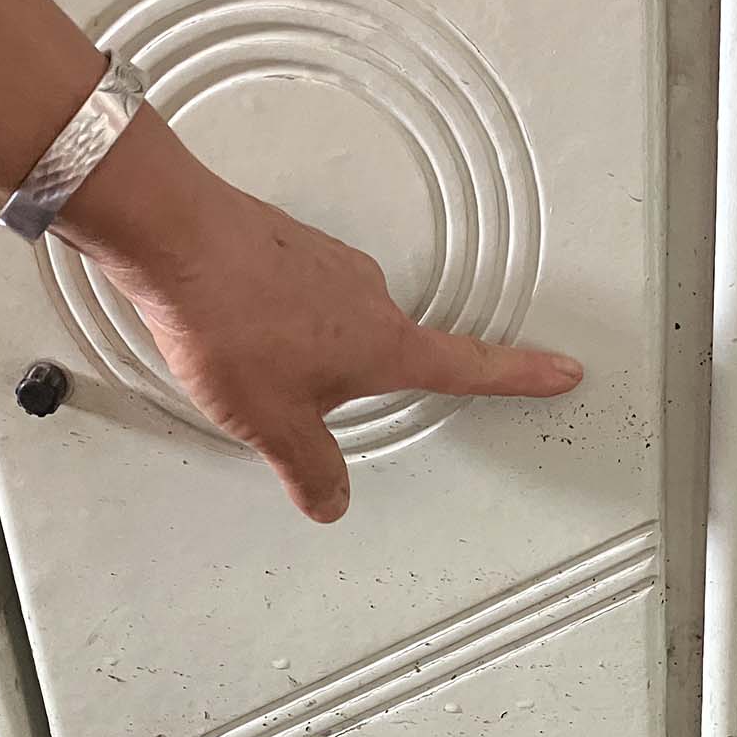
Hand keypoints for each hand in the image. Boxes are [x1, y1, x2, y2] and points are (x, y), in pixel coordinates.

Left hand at [65, 114, 582, 522]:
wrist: (173, 236)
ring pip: (333, 323)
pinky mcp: (286, 246)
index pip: (470, 367)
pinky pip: (293, 296)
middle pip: (384, 352)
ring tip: (245, 364)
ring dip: (301, 350)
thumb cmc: (231, 321)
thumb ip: (311, 468)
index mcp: (384, 347)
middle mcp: (368, 298)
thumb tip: (331, 500)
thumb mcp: (273, 424)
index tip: (563, 369)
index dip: (522, 375)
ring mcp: (328, 264)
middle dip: (347, 384)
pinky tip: (231, 330)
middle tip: (295, 403)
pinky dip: (271, 320)